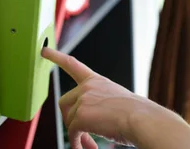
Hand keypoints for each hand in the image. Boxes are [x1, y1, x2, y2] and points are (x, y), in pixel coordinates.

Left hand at [42, 47, 189, 148]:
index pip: (72, 64)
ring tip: (91, 146)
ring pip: (69, 120)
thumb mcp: (118, 102)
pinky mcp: (80, 115)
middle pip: (64, 103)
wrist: (144, 120)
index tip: (44, 51)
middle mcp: (87, 86)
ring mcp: (83, 99)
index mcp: (97, 81)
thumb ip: (101, 106)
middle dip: (70, 120)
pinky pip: (72, 133)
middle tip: (83, 135)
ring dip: (78, 135)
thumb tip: (93, 127)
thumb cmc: (139, 115)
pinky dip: (77, 144)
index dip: (56, 56)